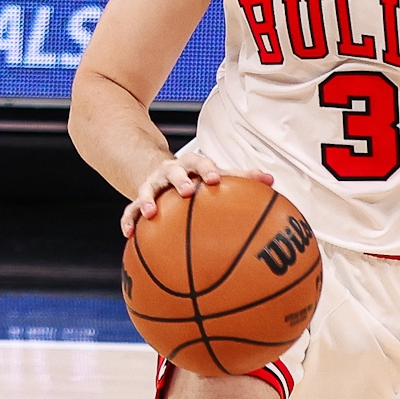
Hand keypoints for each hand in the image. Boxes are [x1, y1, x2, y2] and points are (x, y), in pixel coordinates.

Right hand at [119, 152, 273, 237]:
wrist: (162, 172)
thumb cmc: (197, 177)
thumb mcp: (215, 175)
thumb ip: (241, 178)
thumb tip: (271, 181)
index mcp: (191, 165)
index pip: (200, 163)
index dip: (206, 170)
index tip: (214, 180)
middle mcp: (170, 172)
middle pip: (173, 172)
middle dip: (179, 180)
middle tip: (187, 191)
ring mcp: (152, 185)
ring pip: (147, 190)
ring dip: (148, 200)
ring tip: (151, 213)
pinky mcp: (138, 199)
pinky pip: (130, 211)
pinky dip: (128, 221)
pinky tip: (129, 235)